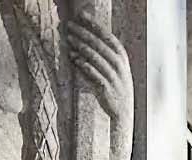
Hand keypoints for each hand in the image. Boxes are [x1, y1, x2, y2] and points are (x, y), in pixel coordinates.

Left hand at [66, 14, 132, 133]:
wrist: (123, 112)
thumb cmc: (116, 88)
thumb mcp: (114, 68)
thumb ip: (103, 56)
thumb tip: (86, 42)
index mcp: (121, 55)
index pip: (105, 35)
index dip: (92, 24)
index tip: (80, 16)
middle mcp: (118, 63)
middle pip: (98, 43)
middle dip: (82, 32)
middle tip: (69, 25)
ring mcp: (112, 75)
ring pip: (94, 56)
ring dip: (80, 46)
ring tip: (68, 39)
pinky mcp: (105, 87)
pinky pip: (92, 72)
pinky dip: (82, 64)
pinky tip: (73, 58)